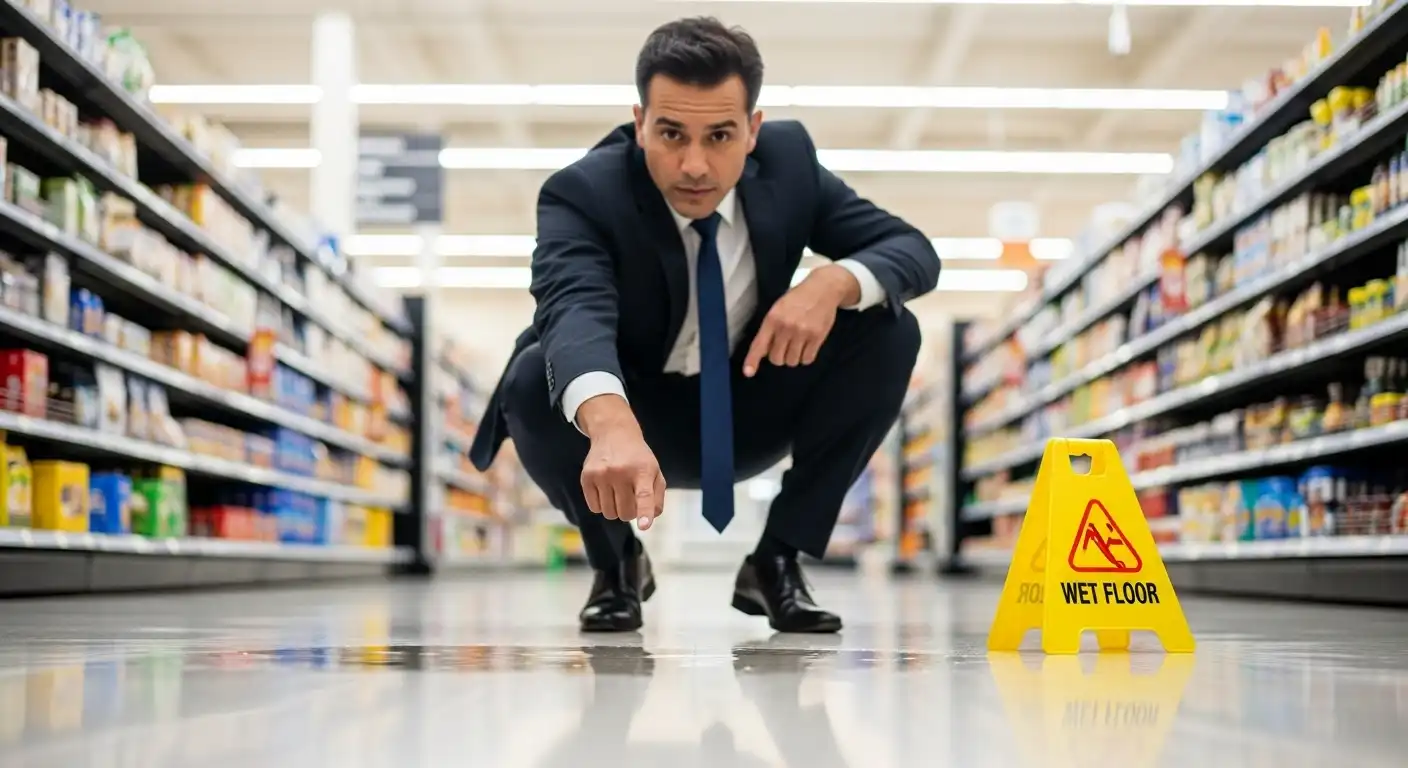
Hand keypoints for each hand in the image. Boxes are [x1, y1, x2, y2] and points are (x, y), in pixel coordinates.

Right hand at [577, 395, 666, 529]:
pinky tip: (606, 489)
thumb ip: (657, 496)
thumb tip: (649, 517)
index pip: (644, 495)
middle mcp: (621, 472)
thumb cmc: (638, 458)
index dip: (644, 512)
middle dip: (630, 512)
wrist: (614, 433)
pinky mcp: (587, 477)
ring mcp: (602, 474)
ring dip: (615, 509)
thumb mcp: (655, 471)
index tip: (644, 526)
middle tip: (630, 497)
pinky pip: (595, 508)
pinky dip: (601, 505)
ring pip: (609, 513)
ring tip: (618, 492)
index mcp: (642, 470)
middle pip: (625, 513)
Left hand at [742, 264, 858, 376]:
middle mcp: (786, 327)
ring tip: (797, 344)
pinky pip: (807, 359)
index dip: (752, 360)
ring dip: (793, 357)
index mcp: (773, 319)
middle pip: (777, 358)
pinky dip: (806, 357)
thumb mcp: (778, 308)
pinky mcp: (817, 337)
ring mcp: (802, 333)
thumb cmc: (797, 299)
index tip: (748, 373)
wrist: (823, 289)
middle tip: (785, 346)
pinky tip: (807, 346)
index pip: (760, 344)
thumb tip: (762, 352)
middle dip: (779, 356)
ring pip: (792, 361)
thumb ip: (770, 329)